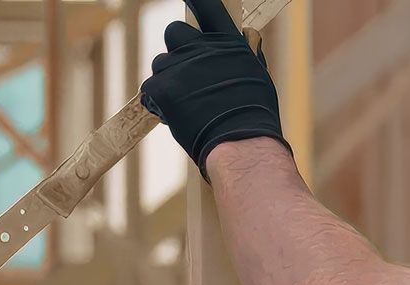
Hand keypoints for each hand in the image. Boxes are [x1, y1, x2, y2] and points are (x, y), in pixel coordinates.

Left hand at [139, 0, 286, 177]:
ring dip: (168, 79)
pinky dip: (159, 102)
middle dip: (177, 49)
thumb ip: (244, 55)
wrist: (242, 146)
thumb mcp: (258, 76)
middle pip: (173, 32)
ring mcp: (179, 67)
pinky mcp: (162, 88)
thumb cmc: (255, 117)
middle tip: (187, 73)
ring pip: (160, 63)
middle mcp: (201, 48)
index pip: (208, 8)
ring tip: (186, 103)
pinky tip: (176, 116)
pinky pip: (151, 89)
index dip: (196, 1)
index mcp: (227, 43)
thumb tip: (245, 39)